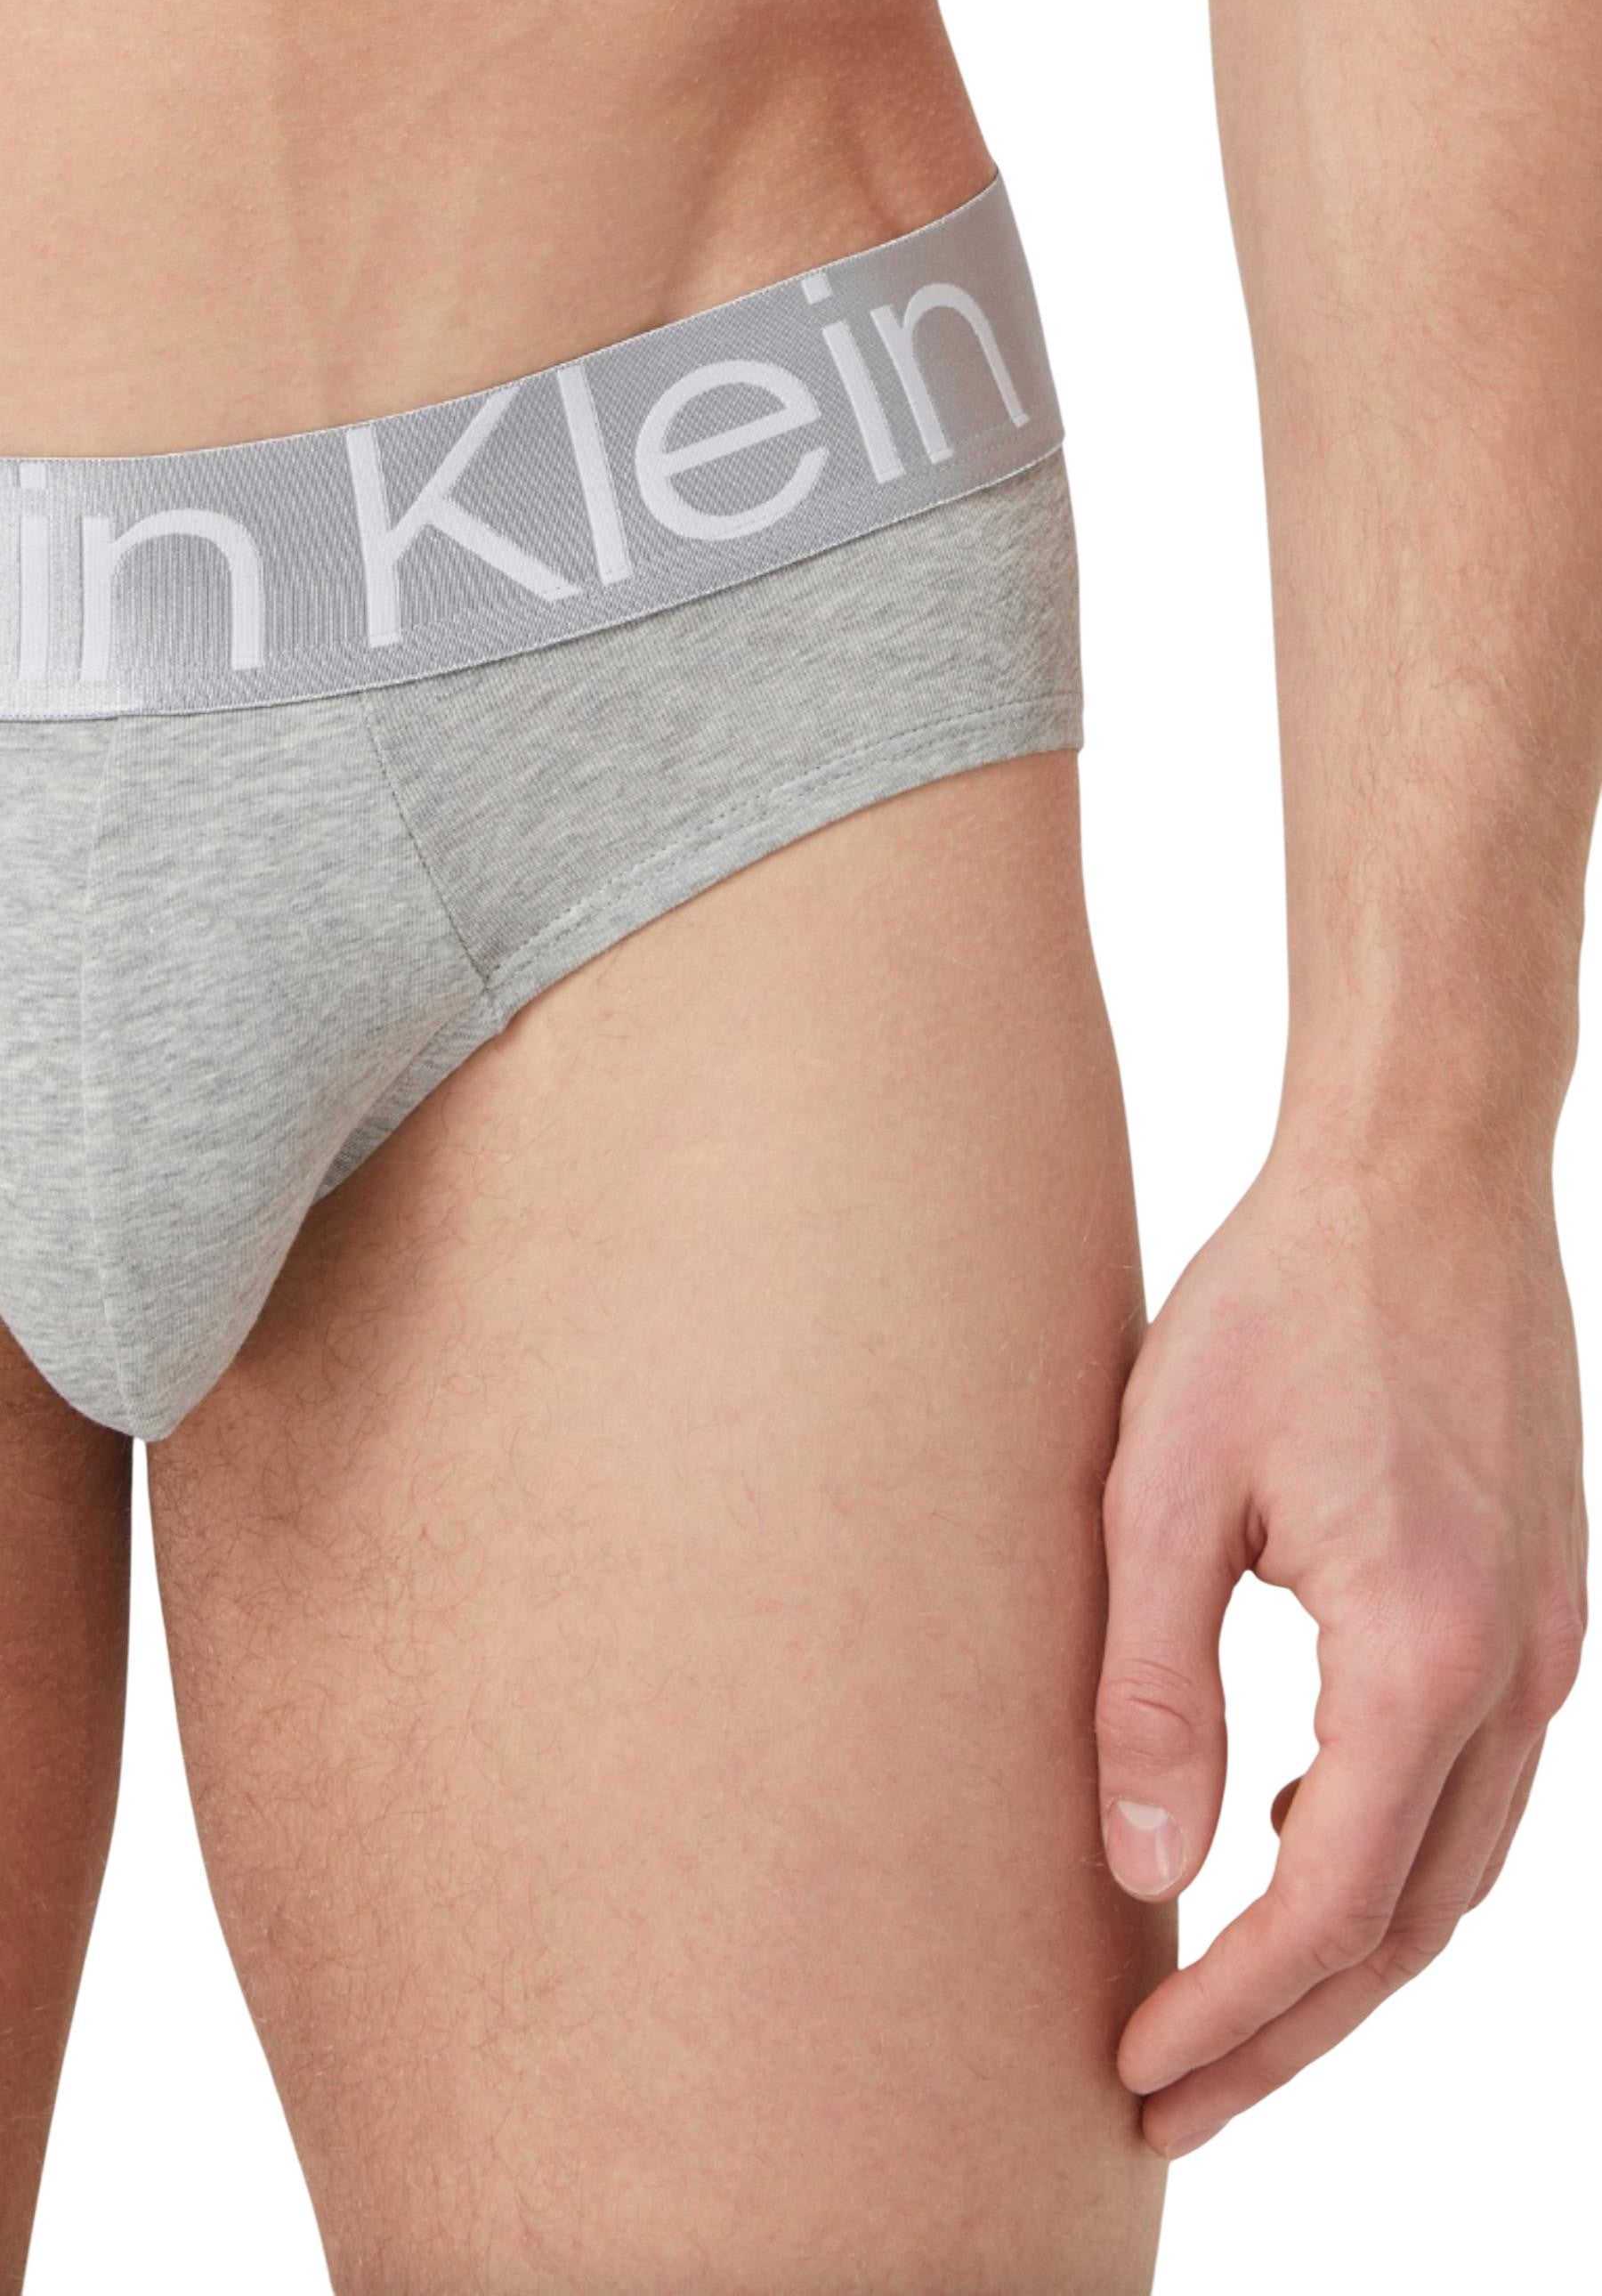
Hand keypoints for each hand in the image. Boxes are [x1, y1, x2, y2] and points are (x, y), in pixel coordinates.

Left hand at [1094, 1132, 1587, 2157]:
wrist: (1419, 1174)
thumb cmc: (1281, 1306)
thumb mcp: (1166, 1488)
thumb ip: (1152, 1688)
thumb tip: (1145, 1869)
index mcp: (1424, 1655)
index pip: (1329, 1910)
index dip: (1231, 2012)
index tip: (1134, 2067)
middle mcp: (1517, 1673)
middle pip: (1407, 1925)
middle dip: (1289, 2032)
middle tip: (1171, 2098)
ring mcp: (1547, 1640)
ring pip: (1455, 1868)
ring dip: (1345, 1956)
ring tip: (1227, 2009)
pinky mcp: (1539, 1600)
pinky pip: (1476, 1783)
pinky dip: (1390, 1852)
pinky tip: (1299, 1838)